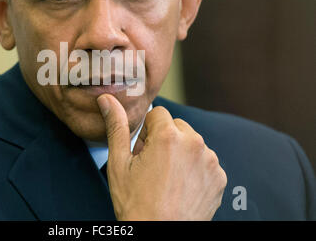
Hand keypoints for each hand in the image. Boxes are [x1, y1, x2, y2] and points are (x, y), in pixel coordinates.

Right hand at [97, 94, 226, 220]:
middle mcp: (195, 144)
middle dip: (164, 139)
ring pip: (191, 143)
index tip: (142, 151)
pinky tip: (181, 186)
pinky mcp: (219, 177)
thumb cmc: (136, 203)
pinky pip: (204, 161)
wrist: (159, 236)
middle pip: (176, 126)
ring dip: (180, 153)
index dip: (146, 131)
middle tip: (152, 165)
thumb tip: (107, 99)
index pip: (157, 113)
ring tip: (166, 178)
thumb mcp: (119, 163)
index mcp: (169, 136)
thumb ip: (116, 126)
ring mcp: (210, 162)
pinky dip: (194, 169)